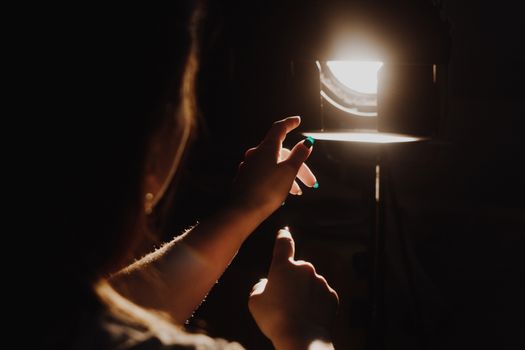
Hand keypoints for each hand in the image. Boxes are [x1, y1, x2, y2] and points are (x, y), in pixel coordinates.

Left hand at [232, 116, 316, 218]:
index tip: (297, 120)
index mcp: (267, 148)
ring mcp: (249, 166)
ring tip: (297, 193)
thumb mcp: (288, 172)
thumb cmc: (267, 190)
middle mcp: (256, 154)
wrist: (242, 211)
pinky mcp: (245, 178)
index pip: (279, 129)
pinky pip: (265, 174)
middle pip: (281, 153)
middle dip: (298, 167)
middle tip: (311, 183)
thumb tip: (307, 142)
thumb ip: (299, 155)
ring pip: (274, 166)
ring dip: (288, 176)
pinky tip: (282, 193)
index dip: (289, 123)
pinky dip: (277, 180)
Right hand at [248, 228, 338, 348]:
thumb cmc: (274, 318)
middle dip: (290, 282)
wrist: (301, 337)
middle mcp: (304, 269)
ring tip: (295, 314)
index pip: (283, 244)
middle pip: (295, 271)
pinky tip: (308, 317)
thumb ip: (260, 286)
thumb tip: (267, 283)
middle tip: (283, 303)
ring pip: (309, 284)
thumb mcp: (255, 301)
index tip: (284, 232)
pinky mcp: (331, 295)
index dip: (282, 237)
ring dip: (303, 294)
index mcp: (283, 266)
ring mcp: (320, 281)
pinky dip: (315, 303)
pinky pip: (320, 296)